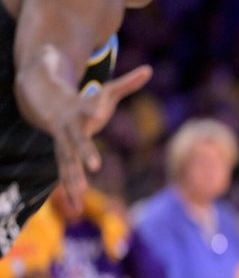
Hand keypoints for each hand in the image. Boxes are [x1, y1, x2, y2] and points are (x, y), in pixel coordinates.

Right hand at [51, 65, 151, 211]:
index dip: (93, 109)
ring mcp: (63, 144)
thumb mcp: (107, 91)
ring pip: (67, 163)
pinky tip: (76, 208)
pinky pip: (65, 175)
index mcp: (82, 111)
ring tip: (80, 194)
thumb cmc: (87, 101)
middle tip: (95, 166)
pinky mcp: (62, 157)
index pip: (89, 109)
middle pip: (78, 142)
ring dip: (73, 178)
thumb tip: (149, 69)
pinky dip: (70, 191)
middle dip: (85, 153)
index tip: (97, 112)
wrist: (49, 103)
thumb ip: (128, 83)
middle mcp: (70, 129)